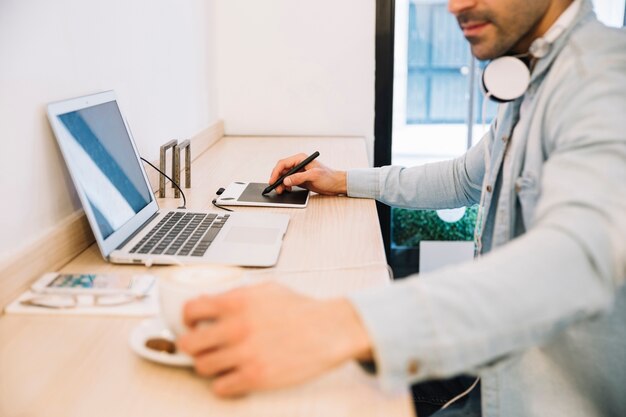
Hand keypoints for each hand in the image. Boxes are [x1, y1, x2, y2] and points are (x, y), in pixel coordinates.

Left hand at [178, 282, 371, 396]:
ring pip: (202, 367)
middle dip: (191, 345)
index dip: (187, 319)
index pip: (190, 310)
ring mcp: (245, 354)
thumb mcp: (266, 290)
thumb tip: (209, 301)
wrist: (329, 330)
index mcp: (237, 302)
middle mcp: (237, 327)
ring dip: (208, 365)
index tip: (191, 324)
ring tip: (221, 361)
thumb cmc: (301, 310)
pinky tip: (234, 375)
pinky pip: (220, 387)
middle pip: (188, 343)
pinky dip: (224, 383)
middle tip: (201, 346)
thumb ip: (236, 294)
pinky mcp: (256, 377)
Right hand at [268, 153, 346, 194]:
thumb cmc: (328, 177)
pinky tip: (287, 190)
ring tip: (281, 191)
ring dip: (281, 184)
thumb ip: (299, 177)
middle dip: (277, 179)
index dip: (276, 172)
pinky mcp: (300, 179)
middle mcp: (298, 164)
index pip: (283, 163)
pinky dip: (286, 186)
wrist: (336, 184)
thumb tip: (286, 180)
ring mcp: (299, 172)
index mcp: (301, 159)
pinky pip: (289, 182)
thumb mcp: (313, 176)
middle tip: (276, 188)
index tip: (273, 181)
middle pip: (282, 170)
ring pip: (284, 177)